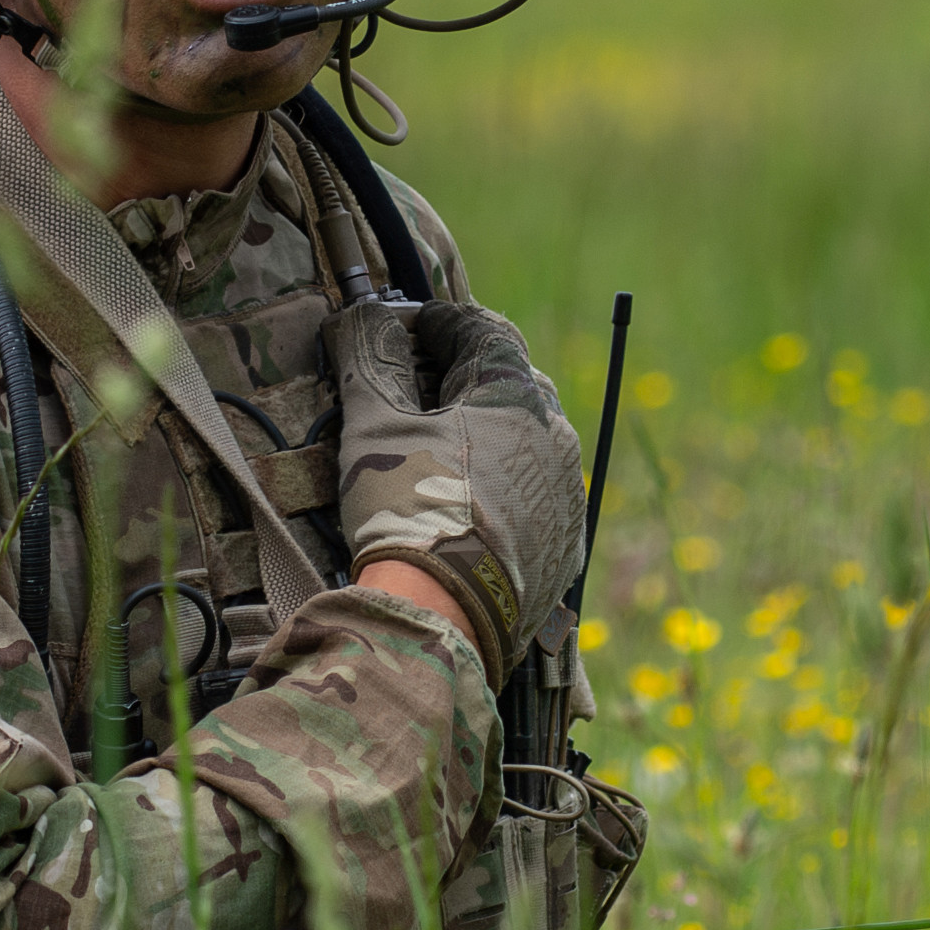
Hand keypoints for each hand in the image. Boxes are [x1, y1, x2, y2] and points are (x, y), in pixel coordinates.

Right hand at [329, 299, 586, 675]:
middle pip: (513, 384)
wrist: (442, 614)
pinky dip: (507, 489)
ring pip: (530, 443)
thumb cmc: (406, 508)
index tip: (414, 327)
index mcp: (516, 394)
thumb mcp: (374, 426)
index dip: (443, 323)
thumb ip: (369, 360)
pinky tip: (472, 505)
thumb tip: (362, 314)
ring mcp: (566, 493)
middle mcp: (555, 436)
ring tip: (446, 450)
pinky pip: (538, 497)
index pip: (484, 332)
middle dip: (469, 377)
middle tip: (423, 386)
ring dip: (493, 435)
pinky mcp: (565, 543)